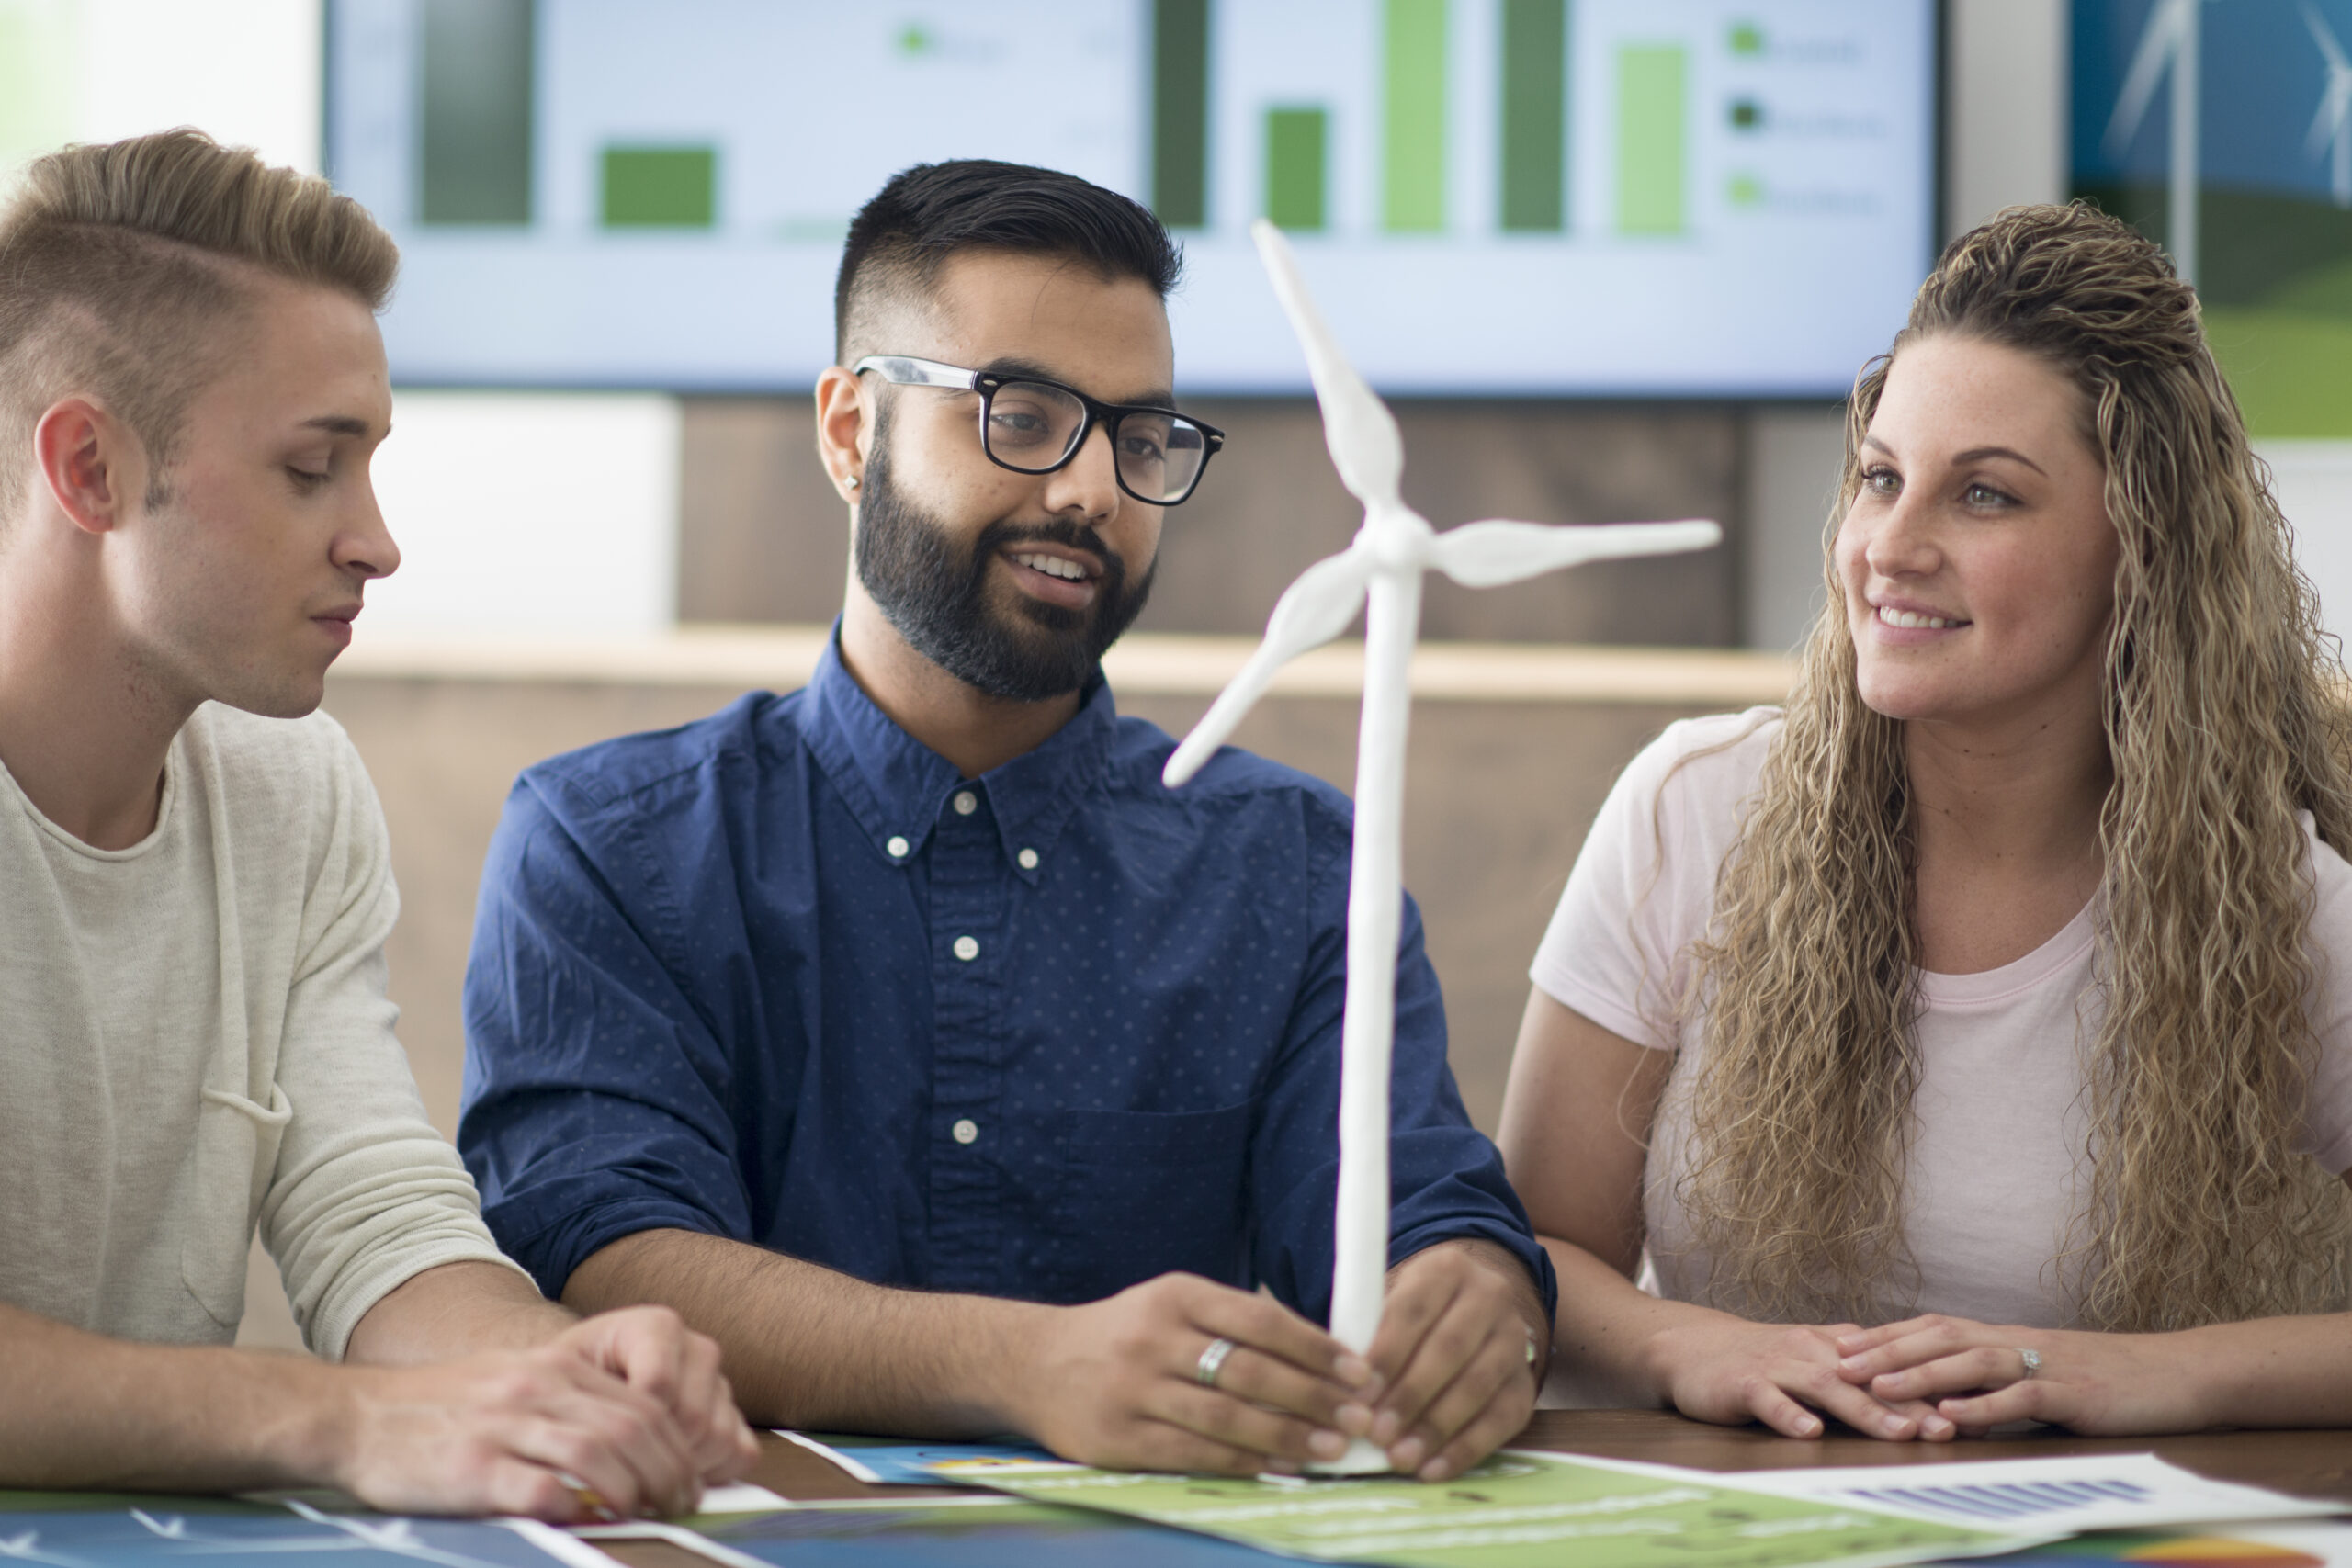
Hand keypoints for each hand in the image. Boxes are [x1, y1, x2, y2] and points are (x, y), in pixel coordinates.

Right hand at [328, 1339, 707, 1519]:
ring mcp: (504, 1426)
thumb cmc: (440, 1410)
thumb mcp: (513, 1384)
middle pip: (632, 1427)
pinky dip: (573, 1509)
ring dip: (634, 1491)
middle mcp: (536, 1389)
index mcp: (554, 1368)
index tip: (691, 1479)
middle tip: (682, 1506)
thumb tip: (630, 1451)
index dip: (678, 1445)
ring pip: (598, 1453)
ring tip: (645, 1517)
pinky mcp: (472, 1468)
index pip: (642, 1403)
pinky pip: (540, 1489)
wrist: (354, 1416)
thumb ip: (568, 1407)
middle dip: (669, 1471)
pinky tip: (584, 1523)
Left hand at [553, 1307, 760, 1482]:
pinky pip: (742, 1452)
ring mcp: (719, 1382)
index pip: (658, 1388)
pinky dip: (713, 1471)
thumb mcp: (558, 1378)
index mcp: (655, 1327)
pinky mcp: (735, 1413)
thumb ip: (583, 1400)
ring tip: (644, 1465)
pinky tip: (674, 1467)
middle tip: (621, 1466)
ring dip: (682, 1465)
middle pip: (692, 1418)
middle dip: (655, 1453)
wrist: (581, 1382)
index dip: (629, 1430)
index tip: (599, 1445)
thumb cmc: (569, 1383)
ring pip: (719, 1439)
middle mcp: (696, 1348)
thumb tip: (600, 1449)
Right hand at [1009, 1273, 1374, 1475]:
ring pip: (1225, 1417)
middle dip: (1313, 1397)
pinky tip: (1279, 1467)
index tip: (1359, 1372)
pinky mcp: (1120, 1438)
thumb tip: (1321, 1358)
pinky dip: (1242, 1462)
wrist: (1035, 1365)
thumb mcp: (1173, 1307)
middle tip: (1360, 1418)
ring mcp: (1134, 1389)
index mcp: (1177, 1296)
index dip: (1315, 1348)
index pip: (1260, 1320)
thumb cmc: (1126, 1335)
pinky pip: (1194, 1453)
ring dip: (1287, 1436)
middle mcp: (1154, 1337)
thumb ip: (1235, 1326)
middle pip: (1249, 1370)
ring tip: (1332, 1449)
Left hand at [1359, 1241, 1543, 1480]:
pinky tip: (1432, 1469)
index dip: (1387, 1354)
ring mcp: (1514, 1341)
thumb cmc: (1411, 1315)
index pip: (1414, 1310)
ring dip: (1435, 1427)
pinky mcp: (1526, 1384)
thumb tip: (1341, 1389)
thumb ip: (1368, 1334)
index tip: (1358, 1394)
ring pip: (1477, 1385)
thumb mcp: (1389, 1302)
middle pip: (1449, 1348)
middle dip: (1410, 1395)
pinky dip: (1465, 1449)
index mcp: (1447, 1268)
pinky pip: (1501, 1421)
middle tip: (1377, 1433)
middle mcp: (1490, 1296)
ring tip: (1400, 1457)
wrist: (1469, 1311)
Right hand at [1648, 1313, 1953, 1440]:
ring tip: (1898, 1432)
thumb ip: (1861, 1382)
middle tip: (1948, 1429)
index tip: (1971, 1412)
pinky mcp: (1744, 1383)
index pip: (1891, 1368)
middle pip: (1869, 1378)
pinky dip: (1790, 1415)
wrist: (1693, 1347)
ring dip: (1865, 1409)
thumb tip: (1923, 1406)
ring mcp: (1778, 1366)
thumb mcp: (1816, 1363)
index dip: (1929, 1389)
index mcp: (1835, 1347)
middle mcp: (1812, 1351)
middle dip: (1911, 1403)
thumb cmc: (1762, 1362)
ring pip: (1828, 1387)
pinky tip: (1809, 1432)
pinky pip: (1770, 1400)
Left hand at [1835, 1314, 2198, 1433]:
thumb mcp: (2046, 1377)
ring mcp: (2046, 1365)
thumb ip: (2000, 1384)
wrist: (2179, 1375)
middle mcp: (2019, 1343)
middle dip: (1885, 1349)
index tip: (1841, 1344)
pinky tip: (1953, 1417)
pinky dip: (1984, 1406)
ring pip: (1972, 1361)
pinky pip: (2022, 1397)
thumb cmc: (2111, 1382)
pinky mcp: (2074, 1393)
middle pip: (1940, 1336)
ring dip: (1921, 1373)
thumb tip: (1951, 1400)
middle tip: (1838, 1362)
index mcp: (2009, 1338)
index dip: (1887, 1335)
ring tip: (1878, 1386)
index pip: (1935, 1327)